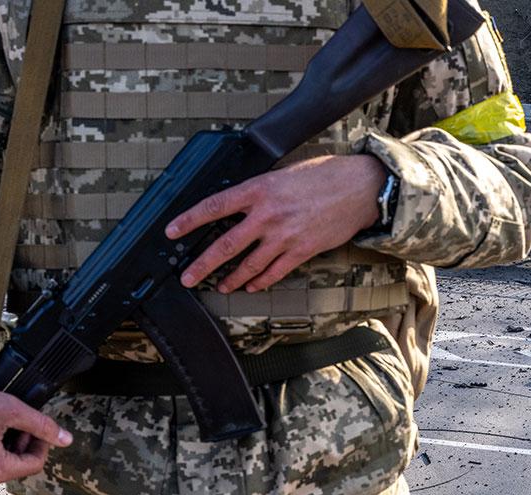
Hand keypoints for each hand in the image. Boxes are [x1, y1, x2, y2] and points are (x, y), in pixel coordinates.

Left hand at [166, 154, 386, 292]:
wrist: (359, 187)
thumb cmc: (325, 175)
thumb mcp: (285, 172)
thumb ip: (262, 189)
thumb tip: (242, 203)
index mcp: (260, 189)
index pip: (215, 206)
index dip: (189, 220)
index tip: (171, 231)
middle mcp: (268, 214)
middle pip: (225, 245)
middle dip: (202, 264)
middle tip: (187, 277)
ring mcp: (284, 236)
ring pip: (249, 264)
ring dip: (231, 278)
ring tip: (220, 286)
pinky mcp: (302, 250)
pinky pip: (275, 271)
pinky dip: (261, 280)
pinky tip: (252, 285)